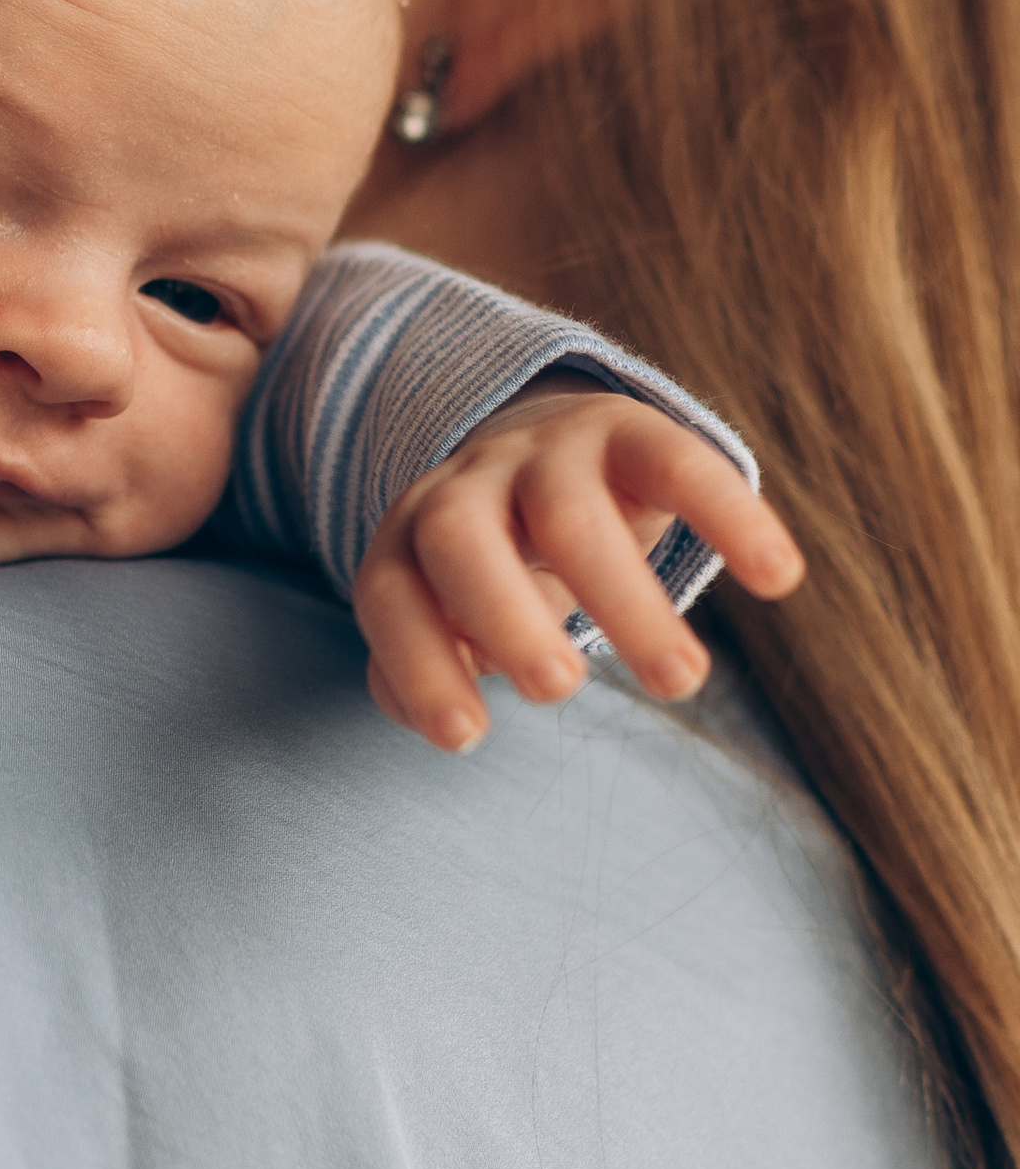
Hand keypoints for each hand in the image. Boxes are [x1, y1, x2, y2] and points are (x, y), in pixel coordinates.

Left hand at [352, 380, 805, 754]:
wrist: (551, 449)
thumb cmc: (498, 568)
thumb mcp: (454, 614)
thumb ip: (429, 662)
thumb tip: (435, 713)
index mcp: (412, 537)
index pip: (390, 595)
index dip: (418, 664)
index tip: (467, 737)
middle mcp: (469, 485)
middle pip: (460, 539)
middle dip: (502, 614)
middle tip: (559, 690)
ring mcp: (548, 453)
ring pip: (572, 516)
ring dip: (624, 601)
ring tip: (680, 683)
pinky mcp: (632, 430)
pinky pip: (680, 463)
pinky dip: (730, 518)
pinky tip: (779, 578)